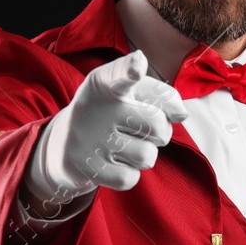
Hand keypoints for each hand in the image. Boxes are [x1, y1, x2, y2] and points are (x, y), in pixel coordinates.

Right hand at [25, 50, 188, 210]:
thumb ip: (161, 95)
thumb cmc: (110, 114)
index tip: (137, 66)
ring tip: (121, 145)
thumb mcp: (129, 94)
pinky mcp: (85, 167)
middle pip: (158, 125)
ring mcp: (88, 138)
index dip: (131, 68)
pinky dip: (128, 174)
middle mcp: (95, 107)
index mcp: (106, 82)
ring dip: (143, 154)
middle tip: (139, 129)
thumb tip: (182, 114)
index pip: (121, 73)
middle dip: (160, 133)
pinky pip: (130, 178)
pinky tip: (111, 163)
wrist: (62, 146)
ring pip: (147, 156)